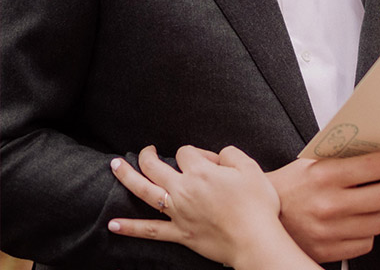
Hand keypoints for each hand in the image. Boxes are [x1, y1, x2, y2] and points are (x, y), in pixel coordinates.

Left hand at [109, 145, 295, 267]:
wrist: (254, 238)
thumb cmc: (257, 203)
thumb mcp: (251, 168)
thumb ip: (231, 154)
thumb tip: (218, 155)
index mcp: (201, 172)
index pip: (185, 153)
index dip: (193, 153)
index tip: (204, 159)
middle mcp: (184, 190)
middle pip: (156, 167)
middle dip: (148, 155)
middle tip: (146, 150)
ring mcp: (178, 212)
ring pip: (145, 192)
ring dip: (127, 178)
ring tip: (115, 167)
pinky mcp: (180, 233)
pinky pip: (150, 230)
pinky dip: (130, 227)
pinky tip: (113, 224)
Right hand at [267, 150, 379, 262]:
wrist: (260, 217)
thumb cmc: (291, 186)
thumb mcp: (314, 162)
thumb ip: (347, 157)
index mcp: (324, 175)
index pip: (376, 166)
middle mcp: (328, 204)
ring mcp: (328, 231)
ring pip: (379, 221)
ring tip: (373, 201)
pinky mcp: (327, 251)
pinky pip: (366, 243)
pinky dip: (366, 232)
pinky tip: (357, 221)